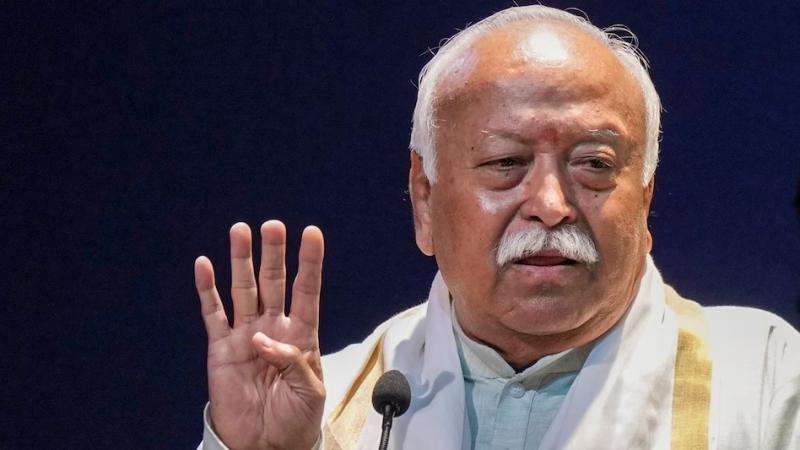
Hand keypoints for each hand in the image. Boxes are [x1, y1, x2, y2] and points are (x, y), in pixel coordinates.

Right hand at [195, 220, 324, 449]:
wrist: (265, 444)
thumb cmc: (295, 420)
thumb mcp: (310, 393)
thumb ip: (294, 362)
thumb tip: (263, 339)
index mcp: (301, 336)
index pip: (307, 291)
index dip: (309, 263)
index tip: (311, 233)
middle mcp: (273, 328)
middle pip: (273, 282)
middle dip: (273, 253)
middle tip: (272, 226)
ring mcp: (245, 335)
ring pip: (243, 290)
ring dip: (241, 261)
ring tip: (240, 231)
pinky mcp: (221, 348)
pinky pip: (213, 314)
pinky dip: (207, 290)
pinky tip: (205, 265)